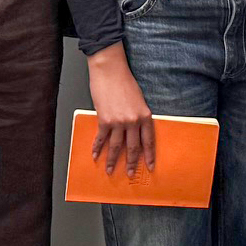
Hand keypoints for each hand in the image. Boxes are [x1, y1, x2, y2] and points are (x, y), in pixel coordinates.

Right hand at [86, 48, 156, 176]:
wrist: (110, 71)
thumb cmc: (124, 82)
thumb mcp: (139, 100)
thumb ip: (138, 116)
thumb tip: (134, 131)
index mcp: (145, 116)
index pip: (149, 141)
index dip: (149, 156)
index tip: (150, 167)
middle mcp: (133, 121)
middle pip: (133, 148)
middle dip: (131, 163)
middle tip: (130, 174)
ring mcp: (118, 122)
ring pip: (116, 147)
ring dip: (113, 160)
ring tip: (110, 171)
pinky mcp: (104, 120)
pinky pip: (101, 138)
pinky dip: (97, 148)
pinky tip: (96, 156)